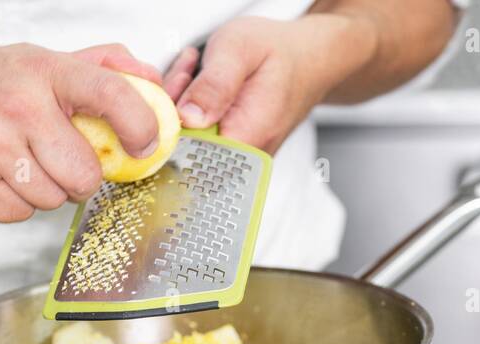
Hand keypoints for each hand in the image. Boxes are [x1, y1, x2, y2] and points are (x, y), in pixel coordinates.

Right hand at [0, 43, 162, 221]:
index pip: (110, 94)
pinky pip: (18, 215)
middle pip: (85, 174)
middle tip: (56, 158)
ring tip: (16, 162)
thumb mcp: (36, 61)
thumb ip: (99, 69)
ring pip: (52, 200)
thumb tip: (153, 83)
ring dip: (42, 190)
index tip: (144, 143)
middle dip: (79, 176)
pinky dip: (12, 203)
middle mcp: (15, 107)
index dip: (139, 125)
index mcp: (39, 71)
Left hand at [163, 15, 375, 154]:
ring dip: (183, 105)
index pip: (189, 151)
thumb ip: (214, 84)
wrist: (307, 59)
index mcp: (246, 138)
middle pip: (186, 148)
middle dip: (175, 108)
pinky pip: (199, 137)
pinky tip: (203, 87)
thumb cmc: (277, 51)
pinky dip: (192, 110)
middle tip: (189, 71)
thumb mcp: (240, 50)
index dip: (173, 119)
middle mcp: (244, 157)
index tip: (183, 83)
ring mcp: (239, 156)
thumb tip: (188, 117)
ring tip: (198, 73)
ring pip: (189, 141)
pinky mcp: (233, 150)